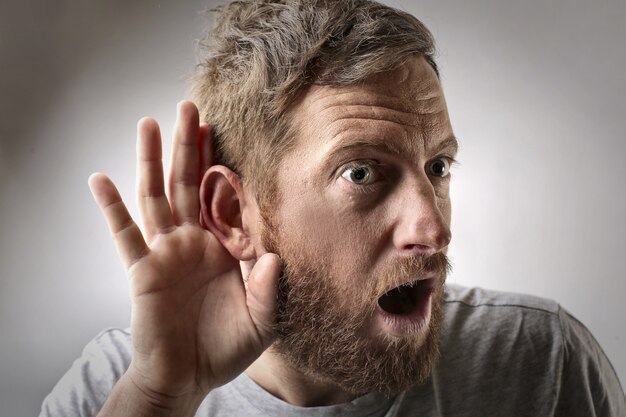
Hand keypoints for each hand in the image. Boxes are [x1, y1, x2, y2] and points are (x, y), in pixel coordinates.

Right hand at [89, 101, 279, 409]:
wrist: (189, 376)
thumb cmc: (225, 347)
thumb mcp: (262, 320)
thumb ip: (270, 290)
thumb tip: (277, 257)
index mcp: (224, 247)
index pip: (223, 197)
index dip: (223, 166)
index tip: (226, 132)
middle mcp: (193, 242)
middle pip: (189, 183)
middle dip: (189, 146)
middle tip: (190, 107)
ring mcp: (166, 252)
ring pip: (157, 197)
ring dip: (152, 161)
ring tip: (149, 124)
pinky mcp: (143, 271)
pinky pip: (125, 235)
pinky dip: (112, 208)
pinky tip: (101, 181)